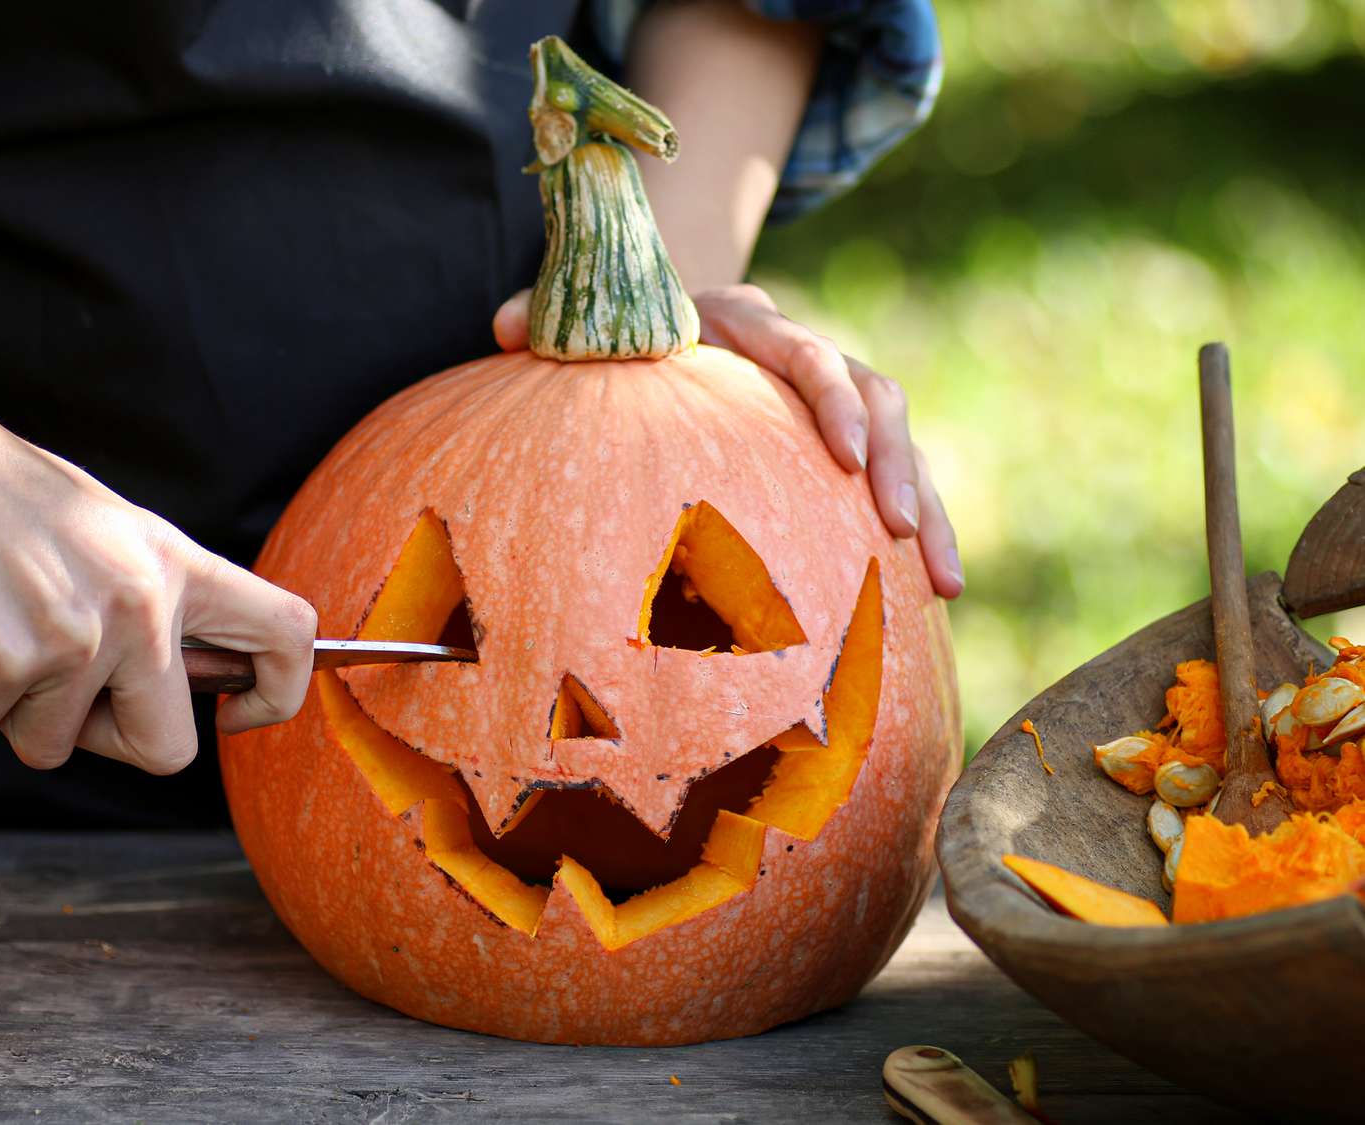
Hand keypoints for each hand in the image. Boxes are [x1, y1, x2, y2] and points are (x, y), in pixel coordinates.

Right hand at [0, 303, 317, 773]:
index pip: (287, 633)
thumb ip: (154, 602)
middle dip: (113, 742)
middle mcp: (140, 606)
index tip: (235, 712)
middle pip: (167, 748)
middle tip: (69, 701)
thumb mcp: (110, 535)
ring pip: (53, 744)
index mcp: (176, 565)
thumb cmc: (3, 497)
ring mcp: (73, 639)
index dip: (279, 692)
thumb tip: (179, 682)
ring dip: (14, 713)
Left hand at [494, 285, 962, 597]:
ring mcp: (828, 400)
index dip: (828, 398)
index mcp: (744, 321)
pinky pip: (893, 480)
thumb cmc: (621, 334)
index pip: (801, 351)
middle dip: (893, 463)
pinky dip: (920, 529)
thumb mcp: (587, 322)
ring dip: (926, 507)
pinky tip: (931, 597)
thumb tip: (502, 328)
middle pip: (870, 394)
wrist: (667, 319)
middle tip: (900, 528)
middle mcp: (799, 353)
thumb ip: (552, 321)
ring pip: (899, 442)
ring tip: (943, 582)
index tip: (845, 454)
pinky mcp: (841, 442)